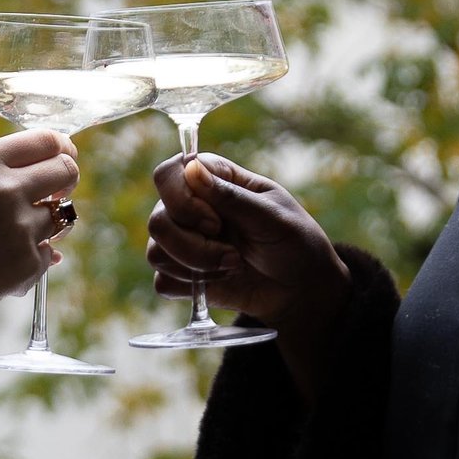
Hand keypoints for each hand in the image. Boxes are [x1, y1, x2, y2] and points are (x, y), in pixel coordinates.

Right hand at [0, 129, 77, 336]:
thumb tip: (50, 167)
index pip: (47, 140)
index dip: (62, 148)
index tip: (64, 155)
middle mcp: (4, 189)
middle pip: (67, 171)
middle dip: (65, 181)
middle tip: (53, 191)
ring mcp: (20, 227)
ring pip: (61, 216)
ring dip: (44, 224)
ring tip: (6, 237)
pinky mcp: (28, 263)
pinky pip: (49, 252)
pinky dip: (32, 258)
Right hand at [146, 155, 351, 392]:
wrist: (303, 291)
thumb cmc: (295, 243)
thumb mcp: (272, 216)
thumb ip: (231, 196)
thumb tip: (191, 168)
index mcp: (213, 179)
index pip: (168, 175)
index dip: (183, 201)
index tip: (216, 222)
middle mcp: (191, 207)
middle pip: (157, 220)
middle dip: (194, 246)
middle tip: (234, 254)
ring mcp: (184, 241)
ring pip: (156, 253)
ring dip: (198, 266)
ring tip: (234, 266)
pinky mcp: (183, 275)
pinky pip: (162, 281)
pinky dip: (191, 287)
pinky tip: (222, 281)